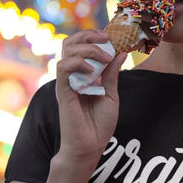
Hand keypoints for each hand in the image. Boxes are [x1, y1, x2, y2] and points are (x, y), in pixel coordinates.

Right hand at [54, 30, 127, 170]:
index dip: (93, 36)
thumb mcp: (111, 95)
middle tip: (106, 39)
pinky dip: (77, 63)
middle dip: (88, 35)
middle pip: (70, 42)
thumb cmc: (99, 124)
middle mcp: (72, 75)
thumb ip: (111, 74)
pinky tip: (91, 71)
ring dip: (88, 49)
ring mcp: (66, 82)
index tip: (112, 37)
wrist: (90, 146)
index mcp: (83, 74)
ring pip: (67, 51)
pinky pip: (63, 68)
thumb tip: (120, 53)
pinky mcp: (62, 91)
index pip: (81, 45)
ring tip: (104, 58)